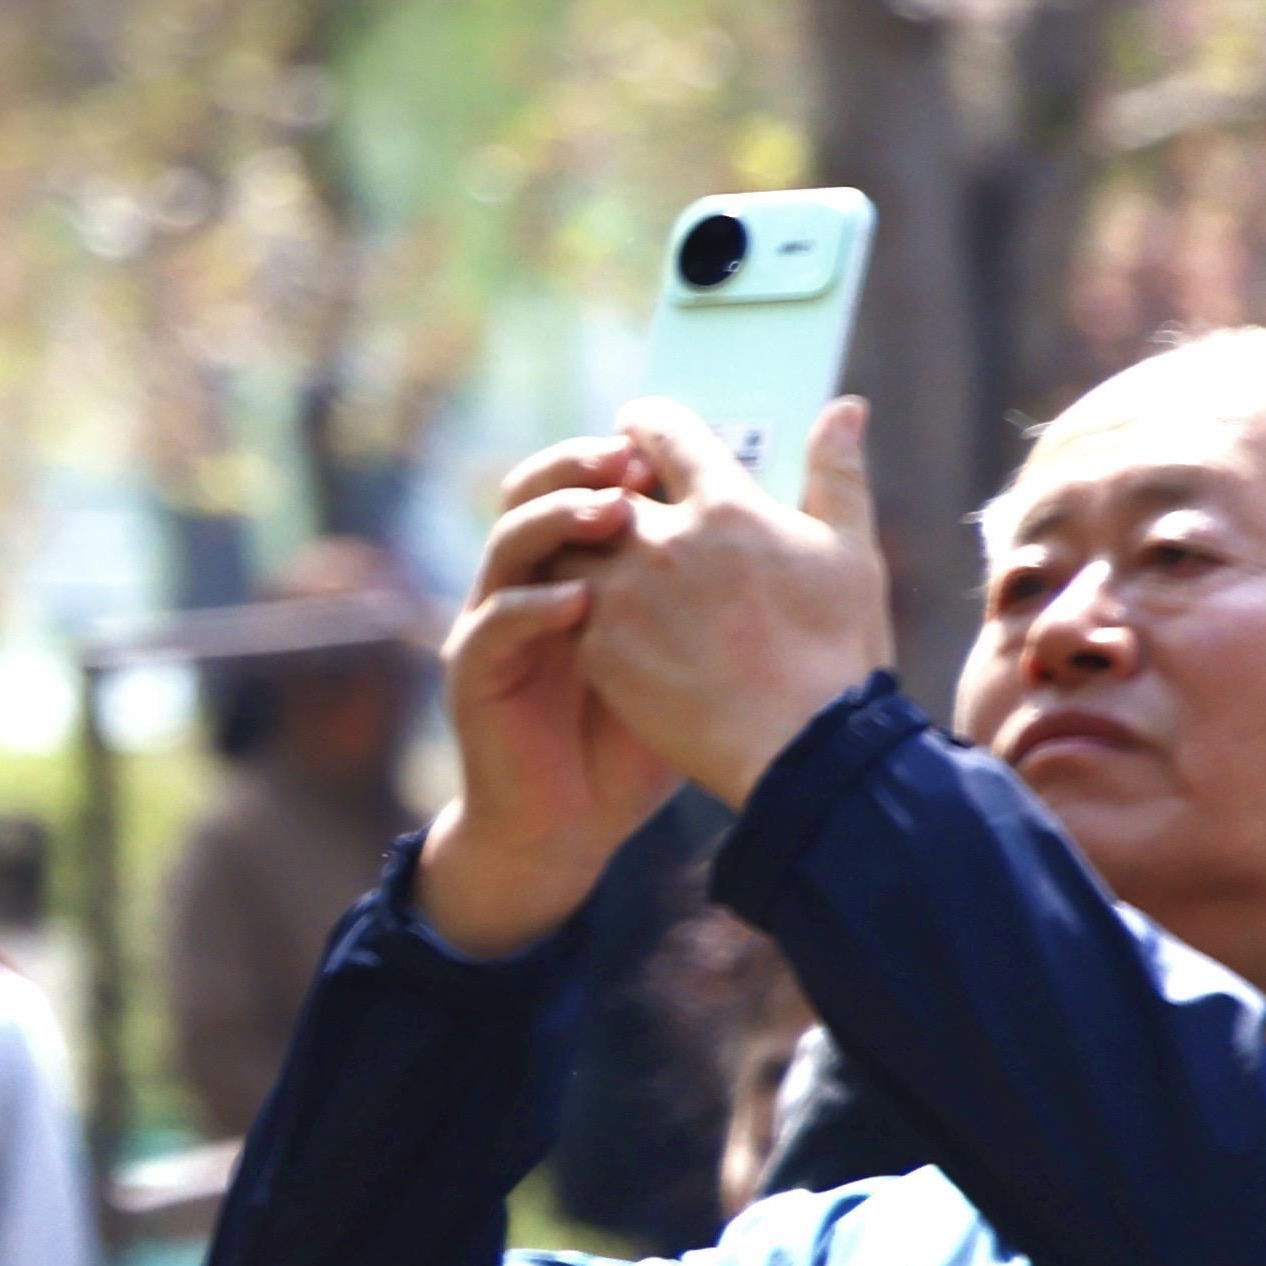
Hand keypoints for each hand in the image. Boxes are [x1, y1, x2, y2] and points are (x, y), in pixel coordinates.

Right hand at [416, 434, 680, 955]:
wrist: (573, 824)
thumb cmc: (640, 735)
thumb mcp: (693, 653)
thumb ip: (721, 590)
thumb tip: (789, 524)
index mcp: (578, 565)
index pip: (588, 481)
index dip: (622, 452)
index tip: (678, 441)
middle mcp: (529, 577)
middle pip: (536, 489)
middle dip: (580, 463)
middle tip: (632, 458)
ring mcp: (497, 619)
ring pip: (508, 542)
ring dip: (557, 518)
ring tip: (613, 512)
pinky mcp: (476, 668)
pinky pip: (496, 622)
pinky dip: (533, 606)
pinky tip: (579, 605)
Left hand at [570, 398, 894, 805]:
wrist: (807, 757)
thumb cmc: (838, 655)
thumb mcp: (851, 554)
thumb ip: (837, 473)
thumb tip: (846, 407)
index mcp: (724, 507)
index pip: (659, 431)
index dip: (643, 426)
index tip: (636, 433)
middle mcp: (662, 541)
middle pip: (602, 488)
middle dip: (607, 492)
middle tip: (618, 507)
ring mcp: (623, 596)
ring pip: (573, 546)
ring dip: (586, 550)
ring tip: (610, 567)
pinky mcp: (598, 649)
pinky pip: (565, 606)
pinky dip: (580, 606)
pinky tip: (609, 624)